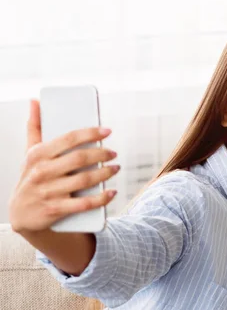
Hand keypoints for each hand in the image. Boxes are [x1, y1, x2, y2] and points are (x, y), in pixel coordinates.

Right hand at [8, 100, 119, 232]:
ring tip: (115, 168)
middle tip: (113, 153)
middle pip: (80, 159)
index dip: (90, 133)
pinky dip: (101, 198)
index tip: (107, 131)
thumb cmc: (30, 178)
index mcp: (38, 155)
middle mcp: (42, 172)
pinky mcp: (55, 209)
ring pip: (84, 180)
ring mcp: (49, 192)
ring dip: (105, 174)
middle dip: (101, 154)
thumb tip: (35, 101)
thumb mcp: (29, 153)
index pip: (68, 139)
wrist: (21, 215)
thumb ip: (34, 128)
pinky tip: (111, 192)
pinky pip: (83, 203)